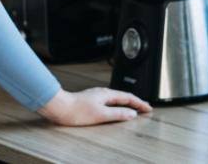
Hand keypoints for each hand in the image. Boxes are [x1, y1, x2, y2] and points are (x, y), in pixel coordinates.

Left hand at [36, 87, 151, 125]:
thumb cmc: (77, 110)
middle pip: (123, 96)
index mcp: (107, 94)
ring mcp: (96, 96)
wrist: (60, 108)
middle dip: (135, 102)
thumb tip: (131, 114)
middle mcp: (102, 93)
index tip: (148, 108)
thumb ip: (117, 113)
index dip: (140, 103)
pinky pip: (109, 101)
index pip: (128, 97)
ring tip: (132, 109)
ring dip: (126, 103)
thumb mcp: (101, 114)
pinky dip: (117, 105)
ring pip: (116, 98)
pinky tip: (114, 109)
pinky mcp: (90, 101)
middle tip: (144, 108)